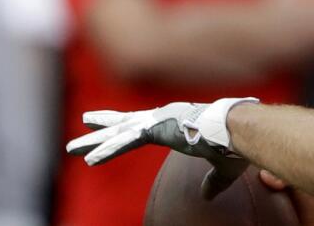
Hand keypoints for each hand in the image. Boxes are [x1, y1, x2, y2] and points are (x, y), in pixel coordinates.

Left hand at [66, 97, 257, 165]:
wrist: (241, 130)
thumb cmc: (235, 144)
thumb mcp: (222, 168)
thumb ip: (211, 181)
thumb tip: (206, 195)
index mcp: (178, 123)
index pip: (144, 127)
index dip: (125, 130)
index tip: (110, 129)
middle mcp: (165, 117)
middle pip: (126, 125)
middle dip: (102, 130)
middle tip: (81, 132)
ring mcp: (159, 120)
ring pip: (119, 133)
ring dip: (95, 142)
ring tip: (72, 149)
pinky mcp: (157, 128)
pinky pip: (126, 142)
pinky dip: (108, 152)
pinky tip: (90, 161)